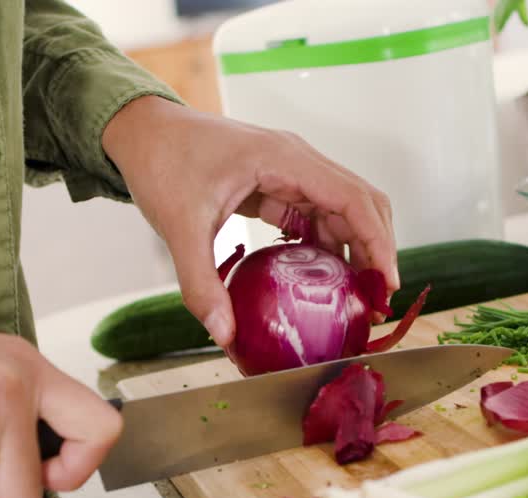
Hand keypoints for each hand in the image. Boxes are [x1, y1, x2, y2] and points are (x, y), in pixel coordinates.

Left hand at [102, 96, 398, 348]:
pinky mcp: (276, 184)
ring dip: (354, 250)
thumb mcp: (180, 227)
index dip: (378, 241)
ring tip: (355, 297)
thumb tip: (224, 335)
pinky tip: (320, 280)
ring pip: (341, 210)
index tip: (386, 283)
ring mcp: (289, 171)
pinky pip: (315, 215)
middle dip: (376, 250)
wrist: (141, 131)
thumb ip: (201, 284)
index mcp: (284, 159)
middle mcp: (297, 160)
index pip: (353, 198)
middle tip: (377, 299)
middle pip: (361, 202)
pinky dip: (326, 246)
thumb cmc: (161, 163)